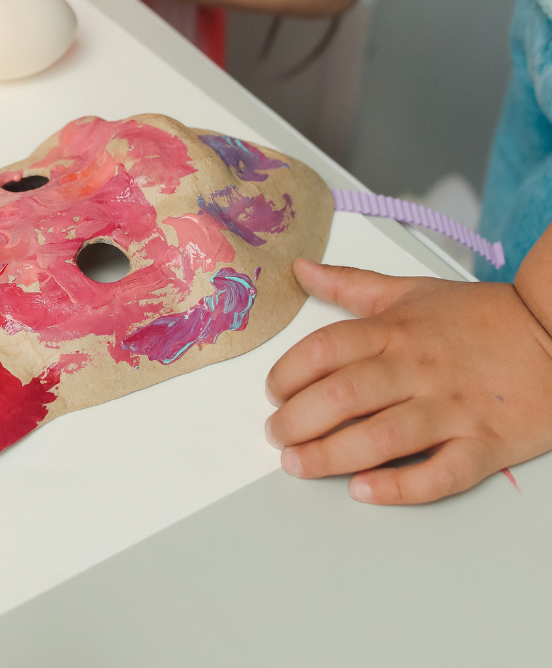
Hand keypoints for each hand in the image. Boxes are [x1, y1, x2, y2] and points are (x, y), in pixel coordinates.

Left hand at [264, 258, 551, 503]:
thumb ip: (350, 283)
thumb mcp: (411, 291)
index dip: (288, 372)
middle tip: (276, 435)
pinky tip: (363, 490)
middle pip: (344, 395)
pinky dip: (400, 486)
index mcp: (396, 331)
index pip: (326, 350)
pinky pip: (440, 473)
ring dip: (331, 455)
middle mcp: (418, 369)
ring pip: (382, 437)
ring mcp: (453, 409)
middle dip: (298, 420)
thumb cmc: (480, 317)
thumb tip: (300, 269)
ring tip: (298, 465)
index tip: (273, 391)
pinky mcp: (486, 445)